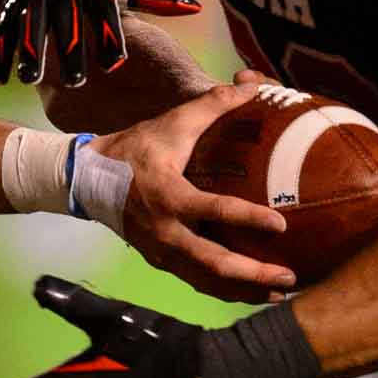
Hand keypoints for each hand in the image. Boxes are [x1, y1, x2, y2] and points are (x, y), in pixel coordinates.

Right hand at [0, 0, 200, 87]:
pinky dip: (0, 55)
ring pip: (32, 25)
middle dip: (70, 50)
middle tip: (77, 81)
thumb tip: (194, 9)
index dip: (107, 36)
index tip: (114, 65)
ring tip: (32, 79)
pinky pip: (4, 29)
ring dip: (31, 52)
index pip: (101, 9)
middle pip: (66, 21)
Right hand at [95, 79, 296, 301]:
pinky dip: (224, 289)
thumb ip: (214, 104)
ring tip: (279, 294)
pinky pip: (196, 280)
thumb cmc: (136, 148)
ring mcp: (161, 251)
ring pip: (207, 281)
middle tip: (289, 277)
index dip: (248, 219)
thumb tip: (253, 83)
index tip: (280, 225)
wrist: (88, 178)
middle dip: (254, 275)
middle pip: (214, 264)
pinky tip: (249, 291)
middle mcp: (166, 231)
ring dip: (244, 290)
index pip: (214, 211)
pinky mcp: (159, 261)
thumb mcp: (173, 123)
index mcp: (170, 196)